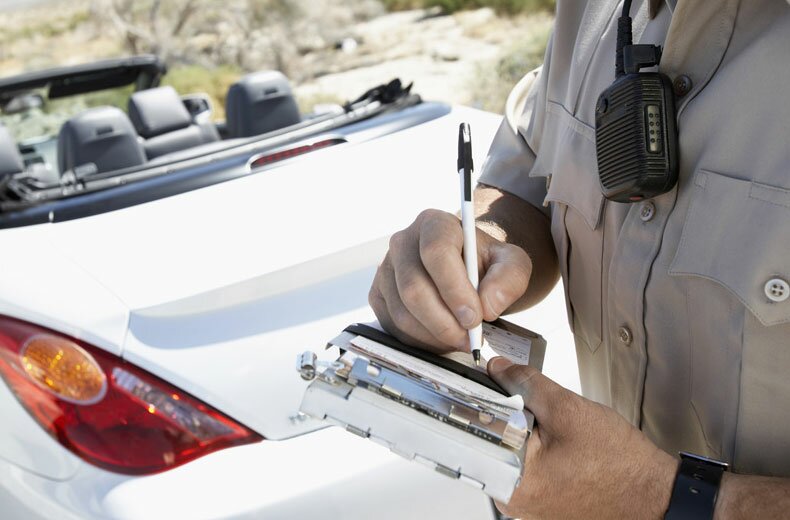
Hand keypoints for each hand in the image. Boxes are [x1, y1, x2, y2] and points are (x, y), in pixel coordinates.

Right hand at [369, 209, 531, 352]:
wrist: (467, 271)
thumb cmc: (486, 265)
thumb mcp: (512, 264)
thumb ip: (510, 279)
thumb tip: (488, 305)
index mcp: (434, 223)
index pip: (436, 253)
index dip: (454, 289)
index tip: (475, 316)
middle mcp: (403, 242)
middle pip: (414, 288)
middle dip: (444, 322)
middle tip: (470, 338)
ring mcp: (386, 269)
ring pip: (403, 312)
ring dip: (435, 335)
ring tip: (460, 339)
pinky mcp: (378, 295)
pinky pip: (393, 326)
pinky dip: (420, 341)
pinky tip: (441, 338)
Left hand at [488, 357, 677, 519]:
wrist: (654, 493)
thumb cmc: (620, 464)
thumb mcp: (568, 410)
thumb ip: (526, 384)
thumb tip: (499, 369)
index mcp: (513, 482)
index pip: (476, 432)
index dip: (478, 400)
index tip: (481, 383)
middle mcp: (513, 499)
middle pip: (489, 441)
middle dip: (503, 415)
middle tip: (524, 403)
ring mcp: (527, 503)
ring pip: (507, 450)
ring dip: (519, 429)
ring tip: (546, 424)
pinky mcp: (541, 499)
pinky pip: (524, 464)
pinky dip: (532, 445)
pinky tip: (553, 439)